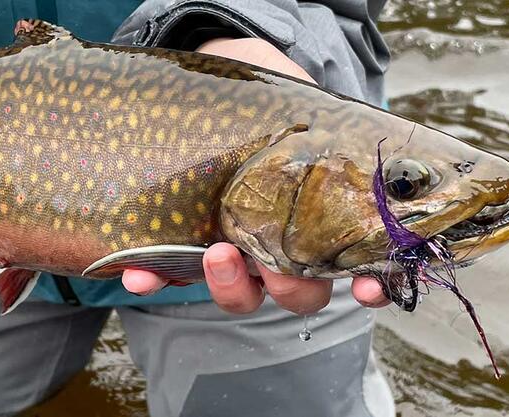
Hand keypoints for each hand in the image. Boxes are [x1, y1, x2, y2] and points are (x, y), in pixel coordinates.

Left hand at [123, 38, 390, 313]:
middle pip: (297, 292)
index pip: (354, 269)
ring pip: (241, 294)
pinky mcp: (188, 246)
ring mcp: (236, 252)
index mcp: (318, 223)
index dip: (370, 288)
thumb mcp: (301, 110)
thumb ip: (318, 125)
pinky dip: (156, 279)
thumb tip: (335, 124)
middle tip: (270, 259)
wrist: (217, 96)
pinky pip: (172, 275)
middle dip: (288, 286)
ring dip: (229, 286)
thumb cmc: (271, 108)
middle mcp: (281, 249)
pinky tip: (139, 274)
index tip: (368, 288)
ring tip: (214, 256)